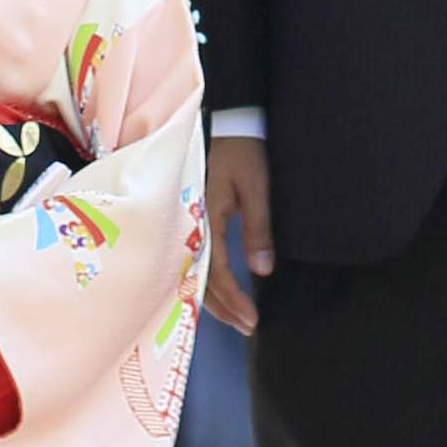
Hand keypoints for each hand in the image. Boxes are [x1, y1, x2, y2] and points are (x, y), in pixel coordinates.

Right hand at [204, 133, 275, 334]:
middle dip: (222, 308)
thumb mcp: (256, 188)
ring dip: (212, 298)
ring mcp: (184, 222)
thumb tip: (262, 271)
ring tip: (236, 318)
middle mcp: (188, 224)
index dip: (233, 300)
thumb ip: (258, 229)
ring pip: (191, 272)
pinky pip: (191, 258)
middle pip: (198, 279)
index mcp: (203, 216)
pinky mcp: (187, 219)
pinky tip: (215, 293)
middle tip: (247, 327)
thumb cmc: (242, 151)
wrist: (224, 119)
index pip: (215, 272)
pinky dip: (203, 281)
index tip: (251, 320)